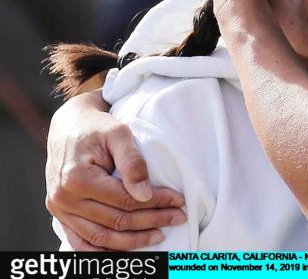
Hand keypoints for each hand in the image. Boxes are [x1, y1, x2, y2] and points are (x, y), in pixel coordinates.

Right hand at [45, 92, 186, 250]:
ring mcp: (59, 210)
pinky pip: (81, 242)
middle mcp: (64, 199)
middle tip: (178, 217)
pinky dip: (104, 251)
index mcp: (77, 179)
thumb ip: (133, 162)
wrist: (68, 126)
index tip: (179, 201)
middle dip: (151, 221)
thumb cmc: (96, 128)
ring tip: (160, 234)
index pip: (125, 200)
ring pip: (101, 238)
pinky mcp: (60, 215)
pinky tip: (127, 250)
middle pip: (115, 221)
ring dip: (133, 241)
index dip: (156, 203)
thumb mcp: (118, 134)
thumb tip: (145, 195)